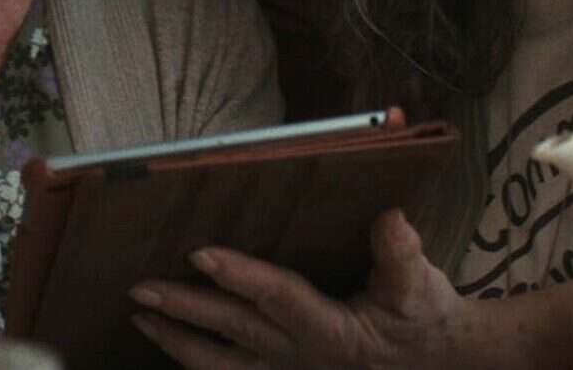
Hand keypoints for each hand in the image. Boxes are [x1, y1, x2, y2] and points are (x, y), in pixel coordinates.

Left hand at [129, 209, 462, 369]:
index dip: (239, 275)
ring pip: (222, 363)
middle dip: (185, 309)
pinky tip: (169, 348)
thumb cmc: (422, 316)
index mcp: (330, 329)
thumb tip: (391, 218)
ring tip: (140, 319)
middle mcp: (300, 354)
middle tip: (140, 289)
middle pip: (233, 329)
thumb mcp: (420, 286)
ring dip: (178, 342)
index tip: (200, 254)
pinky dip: (198, 363)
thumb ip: (401, 254)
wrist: (432, 360)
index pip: (277, 296)